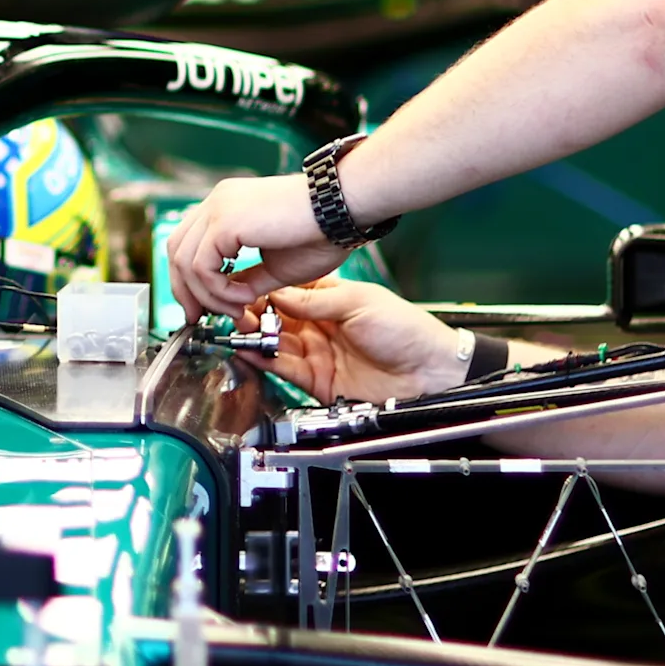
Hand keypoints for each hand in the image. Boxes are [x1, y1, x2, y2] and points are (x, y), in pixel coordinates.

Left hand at [164, 174, 343, 319]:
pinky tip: (243, 296)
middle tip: (200, 318)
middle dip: (185, 291)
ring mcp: (218, 207)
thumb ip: (247, 280)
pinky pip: (201, 266)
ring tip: (237, 308)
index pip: (187, 243)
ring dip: (207, 296)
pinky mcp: (224, 220)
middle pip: (175, 251)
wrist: (341, 209)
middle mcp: (217, 202)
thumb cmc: (321, 233)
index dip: (187, 279)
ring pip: (184, 261)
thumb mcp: (275, 266)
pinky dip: (217, 289)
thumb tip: (230, 300)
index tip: (200, 308)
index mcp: (227, 206)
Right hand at [251, 281, 473, 403]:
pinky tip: (249, 350)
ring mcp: (316, 351)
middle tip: (235, 310)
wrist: (429, 373)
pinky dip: (263, 360)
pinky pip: (282, 368)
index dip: (264, 288)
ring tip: (237, 329)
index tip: (243, 286)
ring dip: (254, 336)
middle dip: (252, 314)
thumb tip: (278, 291)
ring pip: (274, 343)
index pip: (286, 291)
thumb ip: (315, 301)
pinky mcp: (316, 379)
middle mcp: (318, 324)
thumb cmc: (406, 330)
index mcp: (329, 299)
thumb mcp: (359, 303)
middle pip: (274, 318)